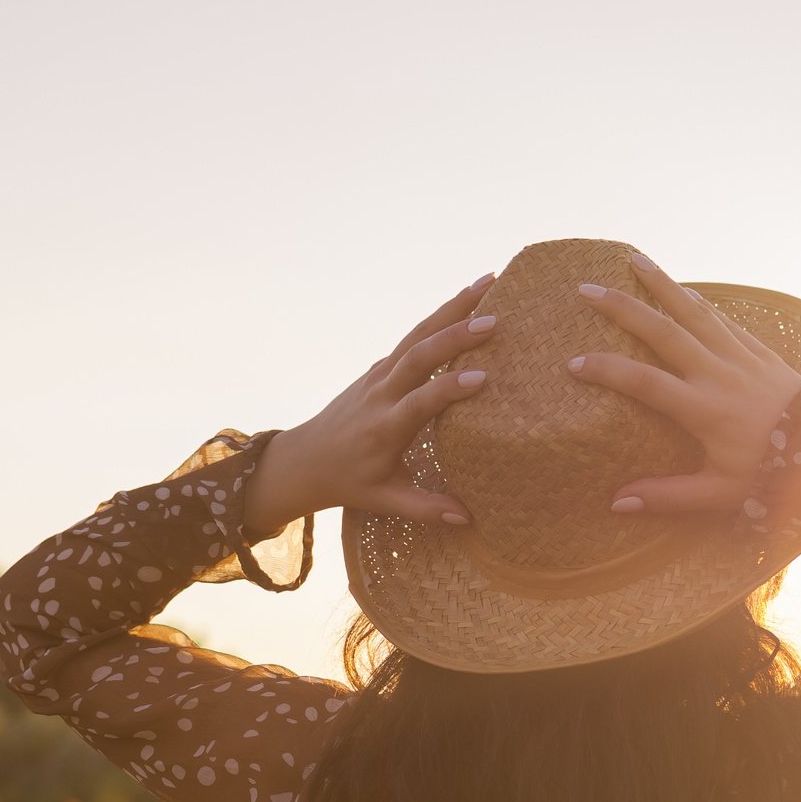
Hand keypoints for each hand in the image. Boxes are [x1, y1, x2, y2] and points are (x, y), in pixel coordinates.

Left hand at [237, 275, 495, 537]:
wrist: (305, 458)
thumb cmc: (349, 482)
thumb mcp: (384, 500)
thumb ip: (425, 509)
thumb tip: (469, 519)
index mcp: (384, 428)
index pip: (420, 402)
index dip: (450, 389)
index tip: (486, 377)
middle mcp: (380, 393)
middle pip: (417, 355)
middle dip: (454, 335)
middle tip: (495, 320)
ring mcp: (378, 374)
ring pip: (416, 334)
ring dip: (451, 307)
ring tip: (489, 282)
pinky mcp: (380, 366)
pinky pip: (412, 336)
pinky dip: (440, 316)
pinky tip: (468, 300)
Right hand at [566, 252, 800, 516]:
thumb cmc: (772, 474)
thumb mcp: (719, 494)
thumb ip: (668, 497)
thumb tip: (618, 504)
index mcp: (703, 409)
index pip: (644, 383)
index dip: (607, 371)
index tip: (573, 363)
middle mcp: (718, 374)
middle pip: (663, 331)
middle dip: (623, 307)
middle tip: (586, 288)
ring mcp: (740, 357)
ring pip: (694, 311)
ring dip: (662, 283)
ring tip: (633, 259)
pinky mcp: (759, 350)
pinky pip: (722, 318)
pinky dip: (698, 301)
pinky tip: (681, 288)